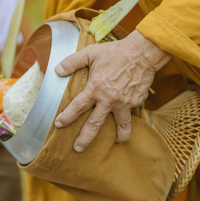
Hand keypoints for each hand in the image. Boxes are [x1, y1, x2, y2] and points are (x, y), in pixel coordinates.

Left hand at [54, 29, 172, 151]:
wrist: (142, 53)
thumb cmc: (115, 52)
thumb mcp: (91, 53)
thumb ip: (72, 62)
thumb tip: (57, 70)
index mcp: (95, 89)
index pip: (77, 107)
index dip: (67, 117)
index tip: (59, 124)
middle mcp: (108, 99)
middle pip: (94, 124)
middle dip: (85, 138)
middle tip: (78, 149)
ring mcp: (124, 103)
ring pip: (121, 125)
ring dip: (119, 136)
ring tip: (117, 142)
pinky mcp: (136, 102)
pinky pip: (131, 113)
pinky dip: (129, 118)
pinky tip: (128, 121)